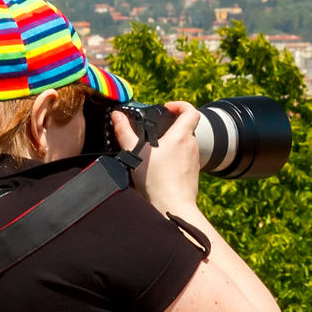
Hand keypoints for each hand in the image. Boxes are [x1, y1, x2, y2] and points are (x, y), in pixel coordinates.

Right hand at [113, 100, 203, 217]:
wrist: (172, 206)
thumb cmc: (156, 180)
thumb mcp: (135, 153)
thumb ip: (125, 132)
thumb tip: (117, 116)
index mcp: (181, 136)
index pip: (190, 110)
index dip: (180, 105)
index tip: (167, 109)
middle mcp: (192, 145)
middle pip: (186, 128)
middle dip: (171, 127)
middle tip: (155, 132)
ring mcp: (195, 160)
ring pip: (185, 144)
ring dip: (172, 144)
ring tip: (154, 152)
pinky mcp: (193, 173)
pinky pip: (185, 159)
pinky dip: (174, 159)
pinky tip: (160, 168)